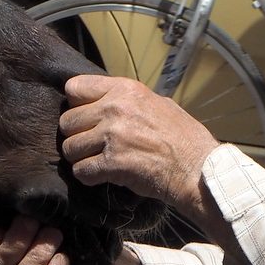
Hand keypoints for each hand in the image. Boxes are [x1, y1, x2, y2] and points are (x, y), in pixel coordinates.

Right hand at [0, 217, 150, 264]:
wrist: (102, 260)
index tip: (7, 218)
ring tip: (55, 237)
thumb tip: (19, 189)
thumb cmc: (70, 233)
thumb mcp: (47, 216)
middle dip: (17, 239)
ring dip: (36, 255)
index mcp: (1, 252)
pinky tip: (64, 259)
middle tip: (37, 222)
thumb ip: (28, 211)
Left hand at [60, 75, 223, 234]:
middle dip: (76, 136)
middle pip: (67, 121)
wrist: (197, 168)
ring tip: (97, 161)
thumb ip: (127, 100)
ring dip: (80, 158)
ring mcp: (112, 136)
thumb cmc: (182, 138)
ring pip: (70, 148)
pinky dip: (88, 176)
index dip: (76, 105)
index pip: (74, 88)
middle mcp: (115, 109)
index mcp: (125, 90)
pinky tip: (102, 175)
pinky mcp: (112, 163)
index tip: (86, 117)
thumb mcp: (157, 103)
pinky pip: (80, 170)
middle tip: (92, 145)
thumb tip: (104, 100)